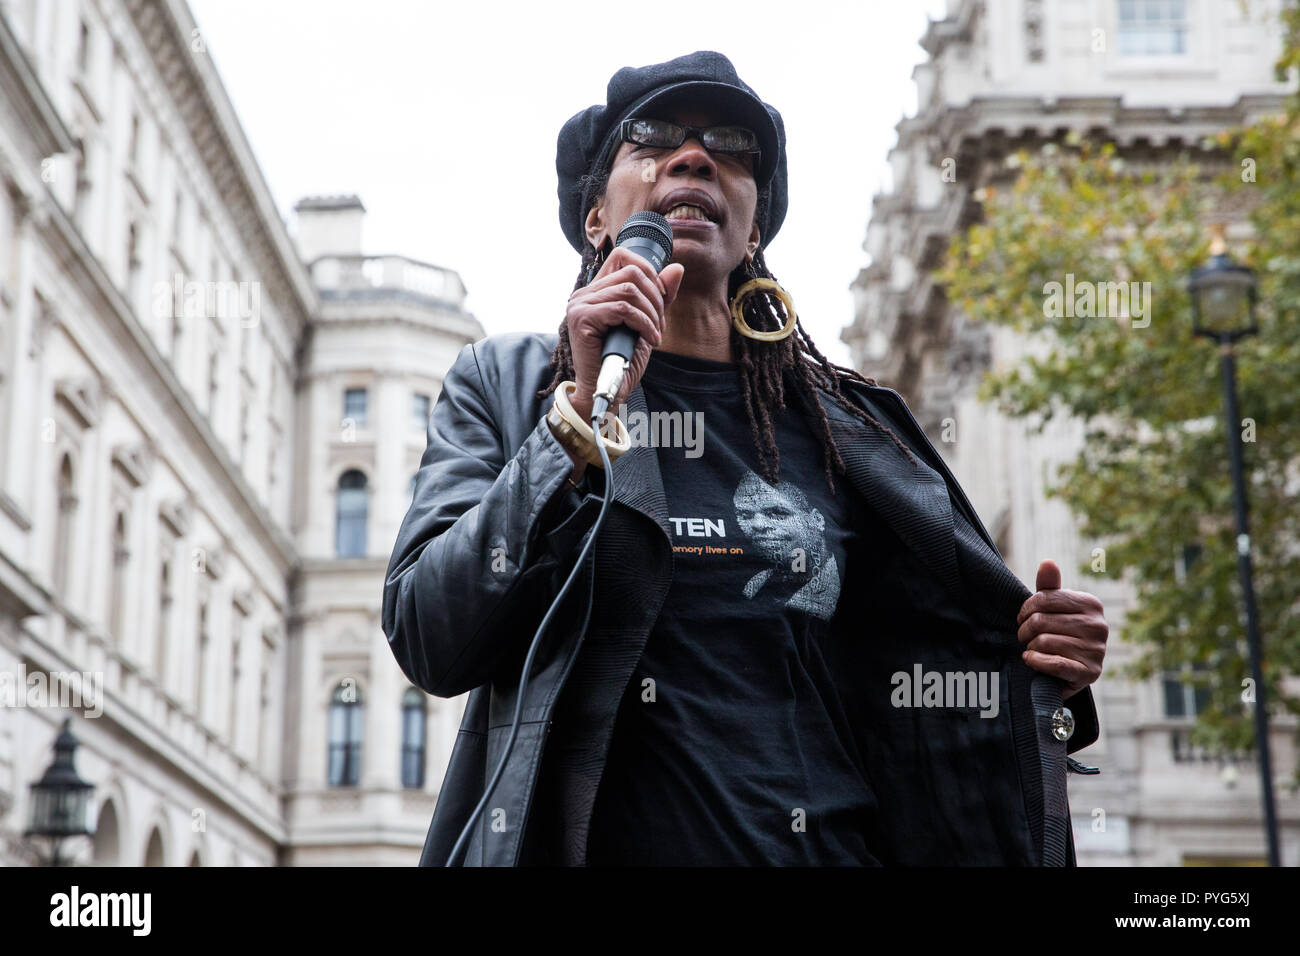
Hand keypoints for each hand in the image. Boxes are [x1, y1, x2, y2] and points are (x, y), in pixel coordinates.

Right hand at [564, 246, 684, 420]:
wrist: (607, 391)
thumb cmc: (623, 360)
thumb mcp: (648, 323)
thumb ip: (660, 297)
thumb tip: (677, 268)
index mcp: (597, 291)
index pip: (623, 256)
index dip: (649, 273)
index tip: (660, 301)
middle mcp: (585, 293)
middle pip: (631, 271)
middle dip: (656, 297)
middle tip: (659, 324)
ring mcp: (580, 304)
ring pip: (629, 289)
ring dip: (651, 313)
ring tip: (654, 333)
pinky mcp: (581, 318)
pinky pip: (622, 309)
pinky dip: (643, 323)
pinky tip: (649, 339)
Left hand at [1016, 560, 1107, 699]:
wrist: (1072, 671)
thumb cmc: (1061, 633)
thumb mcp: (1055, 609)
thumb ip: (1049, 587)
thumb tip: (1047, 562)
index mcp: (1091, 604)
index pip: (1044, 598)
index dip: (1025, 609)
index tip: (1022, 618)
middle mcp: (1099, 625)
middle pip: (1040, 621)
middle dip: (1025, 630)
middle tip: (1024, 636)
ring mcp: (1096, 650)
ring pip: (1044, 642)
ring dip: (1030, 647)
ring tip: (1032, 648)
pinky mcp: (1090, 672)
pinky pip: (1054, 664)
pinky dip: (1036, 661)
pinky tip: (1030, 659)